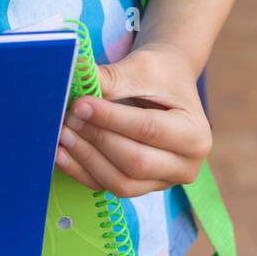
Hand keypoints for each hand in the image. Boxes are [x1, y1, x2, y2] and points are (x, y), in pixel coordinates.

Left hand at [53, 42, 211, 198]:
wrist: (167, 84)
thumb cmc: (159, 74)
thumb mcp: (141, 68)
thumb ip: (111, 77)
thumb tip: (77, 77)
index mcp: (195, 135)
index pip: (148, 130)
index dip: (111, 119)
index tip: (81, 104)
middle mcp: (185, 166)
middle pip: (135, 162)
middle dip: (97, 140)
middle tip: (68, 118)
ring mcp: (163, 182)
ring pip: (121, 183)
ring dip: (87, 159)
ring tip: (62, 135)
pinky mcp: (141, 187)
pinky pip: (109, 187)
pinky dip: (82, 172)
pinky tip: (61, 154)